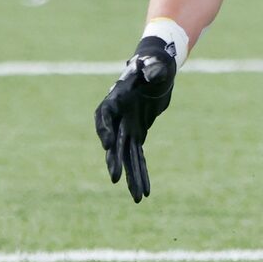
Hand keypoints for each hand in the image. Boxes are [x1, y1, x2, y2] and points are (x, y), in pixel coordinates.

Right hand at [95, 34, 179, 202]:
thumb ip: (152, 68)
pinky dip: (141, 173)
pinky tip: (145, 191)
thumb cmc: (154, 62)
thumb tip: (155, 72)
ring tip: (137, 198)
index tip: (107, 144)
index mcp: (116, 98)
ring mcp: (126, 127)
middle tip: (114, 178)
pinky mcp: (137, 134)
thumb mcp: (155, 63)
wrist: (158, 68)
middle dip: (114, 160)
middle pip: (113, 142)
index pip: (104, 115)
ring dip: (131, 176)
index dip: (104, 130)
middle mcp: (117, 117)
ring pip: (127, 156)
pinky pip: (138, 157)